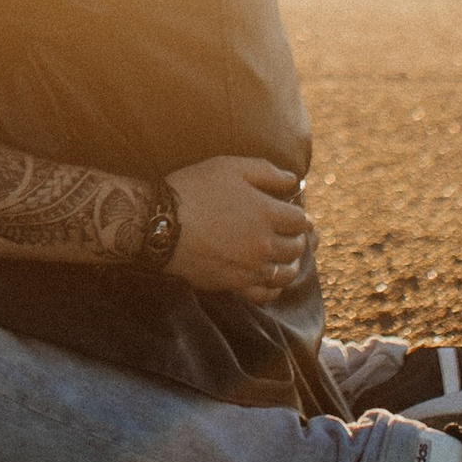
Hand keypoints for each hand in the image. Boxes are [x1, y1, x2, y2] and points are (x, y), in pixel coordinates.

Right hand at [164, 155, 315, 305]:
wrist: (160, 224)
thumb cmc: (193, 189)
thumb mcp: (229, 167)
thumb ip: (266, 172)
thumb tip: (294, 180)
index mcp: (266, 213)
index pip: (300, 220)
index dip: (301, 217)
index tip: (296, 215)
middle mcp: (263, 244)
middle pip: (296, 247)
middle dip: (298, 239)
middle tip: (292, 235)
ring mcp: (250, 267)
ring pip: (286, 273)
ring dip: (291, 264)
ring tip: (286, 257)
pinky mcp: (234, 284)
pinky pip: (266, 293)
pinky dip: (274, 288)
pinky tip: (272, 279)